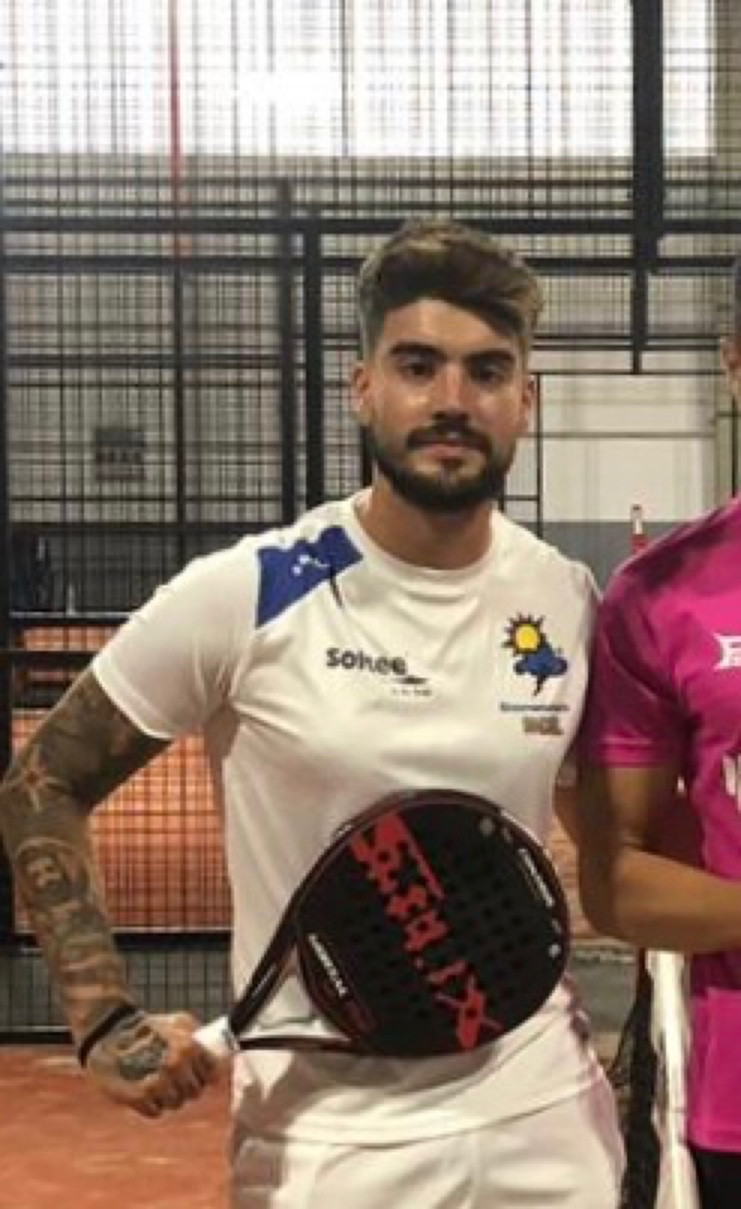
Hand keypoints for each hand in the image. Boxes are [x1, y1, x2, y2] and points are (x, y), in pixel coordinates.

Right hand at [83, 1010, 219, 1117]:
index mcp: (189, 1047)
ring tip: (156, 1083)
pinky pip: (155, 1112)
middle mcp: (176, 1066)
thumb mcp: (179, 1021)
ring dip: (168, 1097)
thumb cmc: (146, 1025)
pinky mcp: (138, 1097)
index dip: (204, 1076)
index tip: (194, 1074)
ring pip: (175, 1104)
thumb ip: (199, 1039)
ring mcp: (158, 1083)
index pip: (212, 1075)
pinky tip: (143, 1091)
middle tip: (172, 1079)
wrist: (108, 1029)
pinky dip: (151, 1105)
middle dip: (185, 1087)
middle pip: (194, 1092)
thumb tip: (216, 1061)